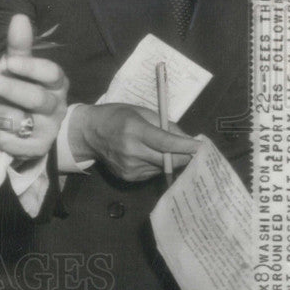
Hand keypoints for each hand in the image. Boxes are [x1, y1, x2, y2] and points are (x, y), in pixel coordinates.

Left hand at [0, 14, 67, 159]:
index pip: (51, 73)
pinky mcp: (36, 149)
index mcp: (55, 82)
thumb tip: (19, 17)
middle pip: (35, 99)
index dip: (31, 68)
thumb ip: (19, 46)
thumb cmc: (22, 88)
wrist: (31, 129)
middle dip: (9, 89)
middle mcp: (56, 106)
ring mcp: (48, 129)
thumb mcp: (19, 67)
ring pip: (18, 120)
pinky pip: (10, 141)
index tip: (9, 61)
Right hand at [68, 103, 199, 181]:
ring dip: (170, 160)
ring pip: (163, 168)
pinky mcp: (128, 177)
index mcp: (134, 130)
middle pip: (168, 160)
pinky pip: (153, 173)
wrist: (88, 133)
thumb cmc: (116, 116)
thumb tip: (188, 139)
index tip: (201, 147)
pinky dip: (157, 165)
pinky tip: (149, 156)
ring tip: (165, 149)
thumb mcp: (140, 112)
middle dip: (184, 156)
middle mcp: (131, 152)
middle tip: (194, 151)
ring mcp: (129, 167)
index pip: (165, 142)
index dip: (185, 146)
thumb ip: (165, 125)